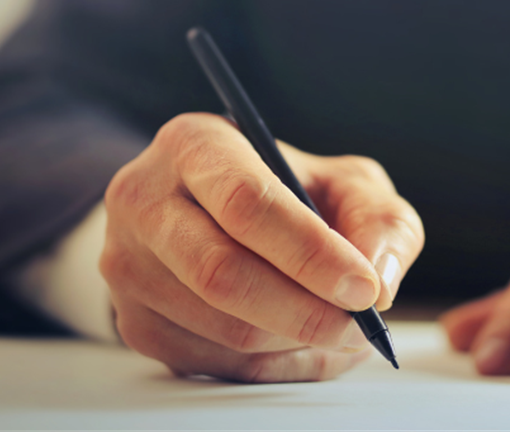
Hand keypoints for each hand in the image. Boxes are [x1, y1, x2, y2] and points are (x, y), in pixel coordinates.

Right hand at [101, 113, 423, 381]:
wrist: (212, 214)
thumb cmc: (289, 192)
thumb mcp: (344, 182)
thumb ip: (378, 219)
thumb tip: (380, 282)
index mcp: (196, 144)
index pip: (246, 202)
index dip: (310, 253)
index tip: (364, 288)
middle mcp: (145, 200)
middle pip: (223, 273)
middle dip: (305, 311)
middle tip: (361, 326)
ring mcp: (130, 266)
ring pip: (223, 328)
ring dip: (297, 342)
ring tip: (342, 330)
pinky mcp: (136, 323)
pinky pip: (215, 363)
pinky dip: (276, 364)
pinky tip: (305, 343)